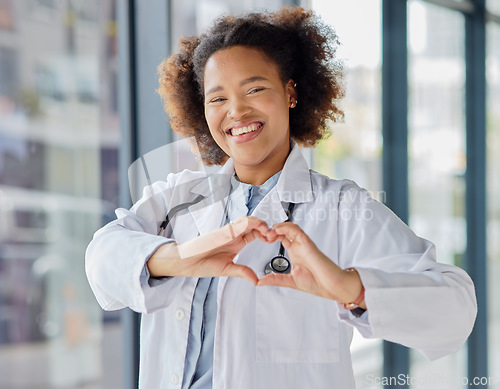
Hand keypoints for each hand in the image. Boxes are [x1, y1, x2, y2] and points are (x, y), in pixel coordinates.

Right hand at [147, 216, 268, 284]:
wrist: (186, 262)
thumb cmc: (202, 264)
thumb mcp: (227, 269)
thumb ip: (242, 272)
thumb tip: (256, 280)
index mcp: (236, 242)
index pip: (255, 233)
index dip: (265, 234)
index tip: (273, 240)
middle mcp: (234, 235)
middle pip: (254, 225)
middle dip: (266, 227)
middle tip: (274, 235)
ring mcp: (229, 232)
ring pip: (248, 220)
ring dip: (260, 223)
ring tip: (268, 231)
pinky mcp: (223, 231)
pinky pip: (239, 223)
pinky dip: (250, 223)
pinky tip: (257, 228)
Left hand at [259, 222, 365, 307]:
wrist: (331, 286)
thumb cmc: (316, 283)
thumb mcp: (290, 281)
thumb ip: (275, 279)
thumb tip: (259, 282)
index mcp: (294, 252)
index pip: (280, 237)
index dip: (270, 235)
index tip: (261, 239)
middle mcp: (298, 246)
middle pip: (283, 230)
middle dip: (271, 229)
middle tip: (262, 234)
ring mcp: (303, 244)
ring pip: (290, 227)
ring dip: (277, 227)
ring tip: (268, 233)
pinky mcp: (308, 243)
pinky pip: (296, 230)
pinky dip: (286, 228)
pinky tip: (277, 230)